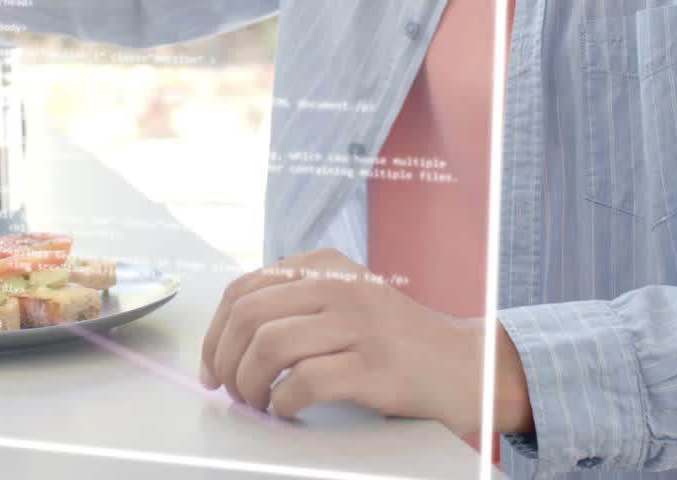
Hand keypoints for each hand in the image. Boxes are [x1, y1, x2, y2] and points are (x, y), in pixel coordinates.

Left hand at [199, 248, 533, 434]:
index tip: (211, 368)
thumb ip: (293, 303)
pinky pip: (303, 383)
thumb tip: (224, 340)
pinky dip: (282, 403)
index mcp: (325, 266)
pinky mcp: (374, 366)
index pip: (243, 290)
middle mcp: (341, 286)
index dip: (215, 334)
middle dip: (225, 361)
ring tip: (257, 402)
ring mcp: (360, 323)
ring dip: (249, 384)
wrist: (465, 364)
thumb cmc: (392, 340)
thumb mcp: (343, 300)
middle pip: (249, 317)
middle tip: (230, 391)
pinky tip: (286, 411)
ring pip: (269, 347)